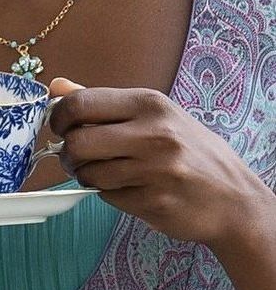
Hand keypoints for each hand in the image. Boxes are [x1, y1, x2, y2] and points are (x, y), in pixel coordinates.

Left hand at [50, 78, 272, 244]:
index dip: (57, 118)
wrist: (232, 197)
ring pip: (88, 174)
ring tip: (105, 173)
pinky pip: (107, 197)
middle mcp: (153, 134)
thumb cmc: (190, 151)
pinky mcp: (153, 202)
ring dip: (86, 176)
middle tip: (74, 158)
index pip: (80, 104)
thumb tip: (56, 87)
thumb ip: (102, 102)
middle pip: (77, 142)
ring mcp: (155, 170)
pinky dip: (107, 193)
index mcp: (150, 103)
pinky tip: (128, 188)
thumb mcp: (154, 115)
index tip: (58, 128)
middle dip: (67, 154)